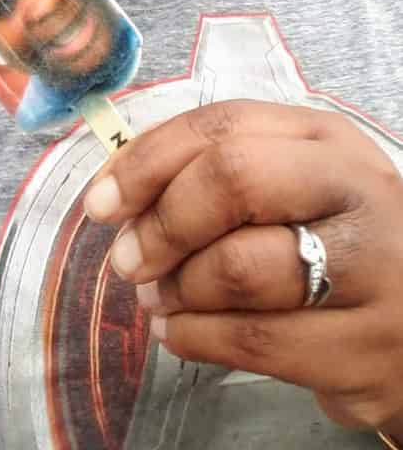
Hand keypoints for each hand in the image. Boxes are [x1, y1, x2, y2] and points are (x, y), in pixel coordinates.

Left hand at [83, 100, 402, 431]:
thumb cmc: (333, 239)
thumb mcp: (290, 182)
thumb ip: (211, 170)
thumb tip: (116, 187)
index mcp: (328, 139)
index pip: (222, 125)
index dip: (148, 160)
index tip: (103, 200)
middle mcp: (358, 192)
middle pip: (232, 180)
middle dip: (162, 222)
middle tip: (128, 258)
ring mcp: (373, 271)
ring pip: (240, 269)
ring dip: (177, 288)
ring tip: (157, 297)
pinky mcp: (368, 350)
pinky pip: (256, 343)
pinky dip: (196, 338)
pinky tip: (178, 332)